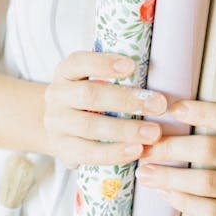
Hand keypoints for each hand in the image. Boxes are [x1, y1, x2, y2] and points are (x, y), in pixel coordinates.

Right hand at [43, 51, 166, 166]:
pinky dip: (114, 152)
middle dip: (127, 100)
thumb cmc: (87, 97)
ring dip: (126, 130)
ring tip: (154, 133)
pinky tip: (136, 150)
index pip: (80, 62)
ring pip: (91, 126)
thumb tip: (157, 61)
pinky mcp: (62, 149)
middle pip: (89, 95)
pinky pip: (89, 153)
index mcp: (65, 71)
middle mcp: (57, 95)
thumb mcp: (90, 79)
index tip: (132, 65)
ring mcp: (57, 124)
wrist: (58, 125)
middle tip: (159, 104)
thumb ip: (113, 73)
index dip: (104, 63)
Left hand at [136, 100, 215, 215]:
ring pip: (208, 183)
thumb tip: (162, 114)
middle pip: (214, 150)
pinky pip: (211, 211)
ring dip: (170, 177)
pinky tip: (164, 193)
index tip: (171, 109)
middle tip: (144, 149)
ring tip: (145, 173)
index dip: (203, 112)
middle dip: (172, 148)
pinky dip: (183, 201)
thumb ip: (211, 126)